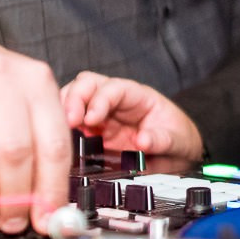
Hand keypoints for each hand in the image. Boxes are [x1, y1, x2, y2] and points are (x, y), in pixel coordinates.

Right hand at [61, 72, 203, 162]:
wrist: (176, 154)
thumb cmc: (177, 139)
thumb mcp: (178, 141)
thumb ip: (162, 140)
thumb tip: (143, 141)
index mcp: (138, 96)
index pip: (114, 88)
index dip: (100, 99)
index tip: (92, 118)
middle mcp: (116, 101)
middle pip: (87, 84)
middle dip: (74, 98)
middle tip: (69, 122)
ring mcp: (102, 115)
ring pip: (74, 99)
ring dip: (64, 111)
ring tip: (61, 130)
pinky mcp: (93, 132)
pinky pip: (72, 124)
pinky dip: (62, 128)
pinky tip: (61, 140)